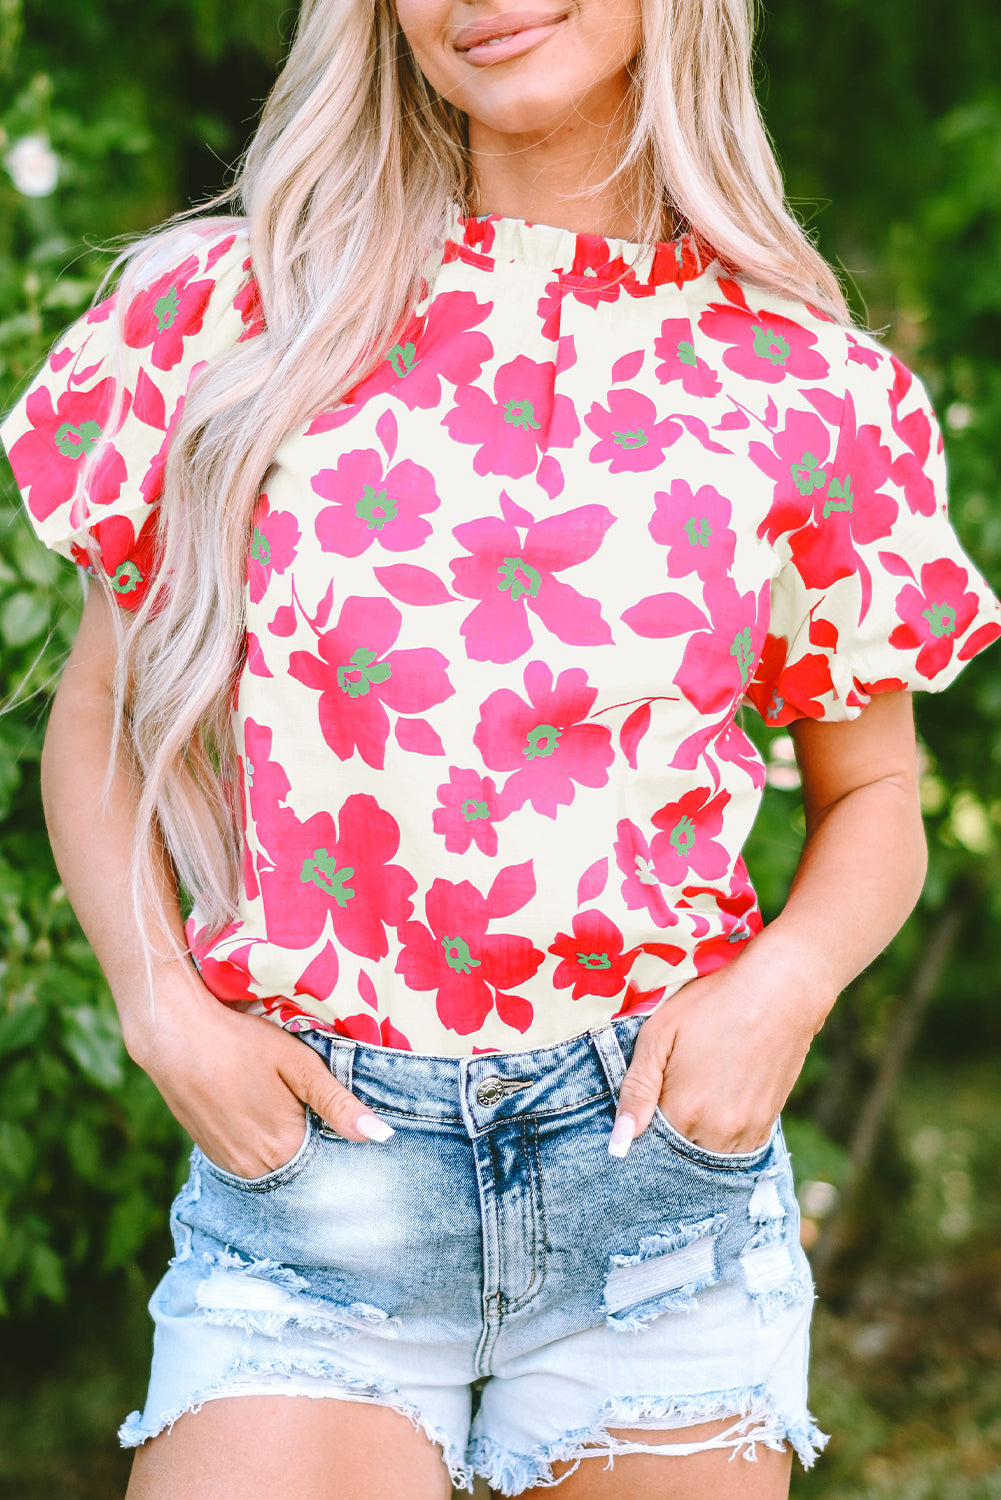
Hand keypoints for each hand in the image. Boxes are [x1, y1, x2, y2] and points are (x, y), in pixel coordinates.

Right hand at [129, 974, 393, 1177]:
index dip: (344, 1144)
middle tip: (320, 1108)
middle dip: (320, 1147)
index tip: (348, 1121)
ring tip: (294, 1108)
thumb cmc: (240, 1042)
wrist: (174, 1034)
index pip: (331, 1166)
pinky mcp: (212, 1154)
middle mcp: (256, 1170)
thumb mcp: (298, 1065)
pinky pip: (252, 1160)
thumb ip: (339, 1104)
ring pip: (278, 1166)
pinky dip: (266, 1145)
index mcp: (283, 1150)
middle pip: (304, 1169)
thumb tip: (382, 1137)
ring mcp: (230, 1166)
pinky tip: (267, 1114)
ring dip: (292, 1146)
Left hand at [610, 955, 823, 1158]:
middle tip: (673, 1087)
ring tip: (696, 1090)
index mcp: (683, 1111)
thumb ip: (637, 1089)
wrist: (779, 991)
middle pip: (677, 1153)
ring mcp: (745, 1133)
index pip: (648, 1144)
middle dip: (667, 1131)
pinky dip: (719, 1134)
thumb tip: (618, 1143)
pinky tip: (717, 1099)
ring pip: (706, 1154)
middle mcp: (715, 1134)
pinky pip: (734, 1150)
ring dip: (694, 1136)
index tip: (646, 1100)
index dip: (642, 1124)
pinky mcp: (766, 1126)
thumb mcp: (660, 1033)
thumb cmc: (712, 1003)